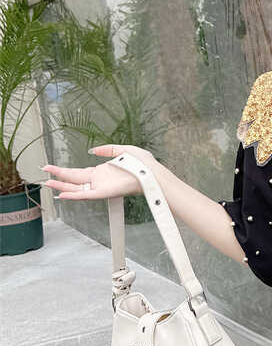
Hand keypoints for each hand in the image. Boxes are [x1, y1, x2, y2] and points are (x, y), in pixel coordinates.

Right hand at [40, 145, 157, 200]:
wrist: (152, 174)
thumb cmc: (143, 164)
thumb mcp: (123, 149)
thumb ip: (107, 149)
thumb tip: (93, 150)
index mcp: (103, 171)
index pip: (80, 172)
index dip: (65, 170)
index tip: (54, 167)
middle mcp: (99, 180)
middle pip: (74, 179)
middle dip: (58, 175)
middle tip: (44, 171)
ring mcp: (100, 187)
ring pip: (76, 188)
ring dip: (61, 186)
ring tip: (48, 183)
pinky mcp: (104, 193)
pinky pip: (86, 195)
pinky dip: (74, 195)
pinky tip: (62, 195)